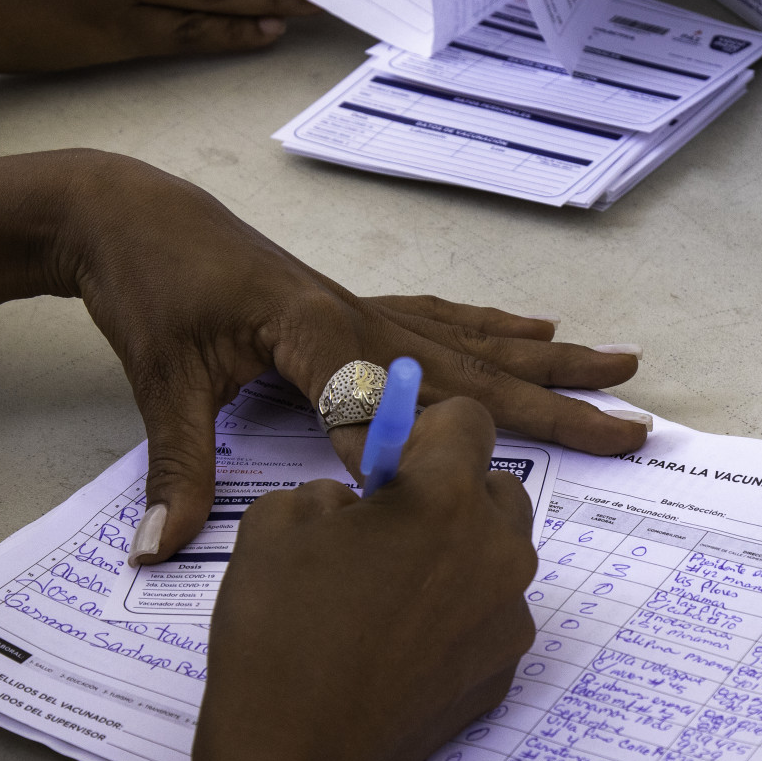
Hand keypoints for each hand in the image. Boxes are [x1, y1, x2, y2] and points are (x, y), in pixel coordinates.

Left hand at [43, 152, 644, 562]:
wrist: (131, 212)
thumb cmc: (149, 286)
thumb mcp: (160, 379)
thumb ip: (176, 466)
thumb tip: (158, 548)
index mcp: (314, 329)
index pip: (374, 408)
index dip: (392, 462)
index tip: (422, 513)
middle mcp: (359, 316)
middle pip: (473, 372)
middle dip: (556, 406)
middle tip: (630, 427)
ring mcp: (366, 309)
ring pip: (475, 343)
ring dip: (549, 363)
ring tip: (618, 367)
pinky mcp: (357, 306)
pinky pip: (444, 321)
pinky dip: (496, 330)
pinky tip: (537, 330)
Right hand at [195, 397, 536, 760]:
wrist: (299, 757)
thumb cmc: (279, 633)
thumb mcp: (276, 522)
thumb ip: (332, 489)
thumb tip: (359, 503)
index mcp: (445, 497)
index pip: (468, 419)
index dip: (425, 431)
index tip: (391, 463)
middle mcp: (497, 550)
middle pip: (495, 488)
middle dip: (449, 494)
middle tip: (387, 531)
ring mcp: (510, 614)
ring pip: (497, 555)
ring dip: (458, 554)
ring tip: (390, 594)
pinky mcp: (507, 668)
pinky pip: (491, 615)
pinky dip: (458, 616)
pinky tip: (401, 647)